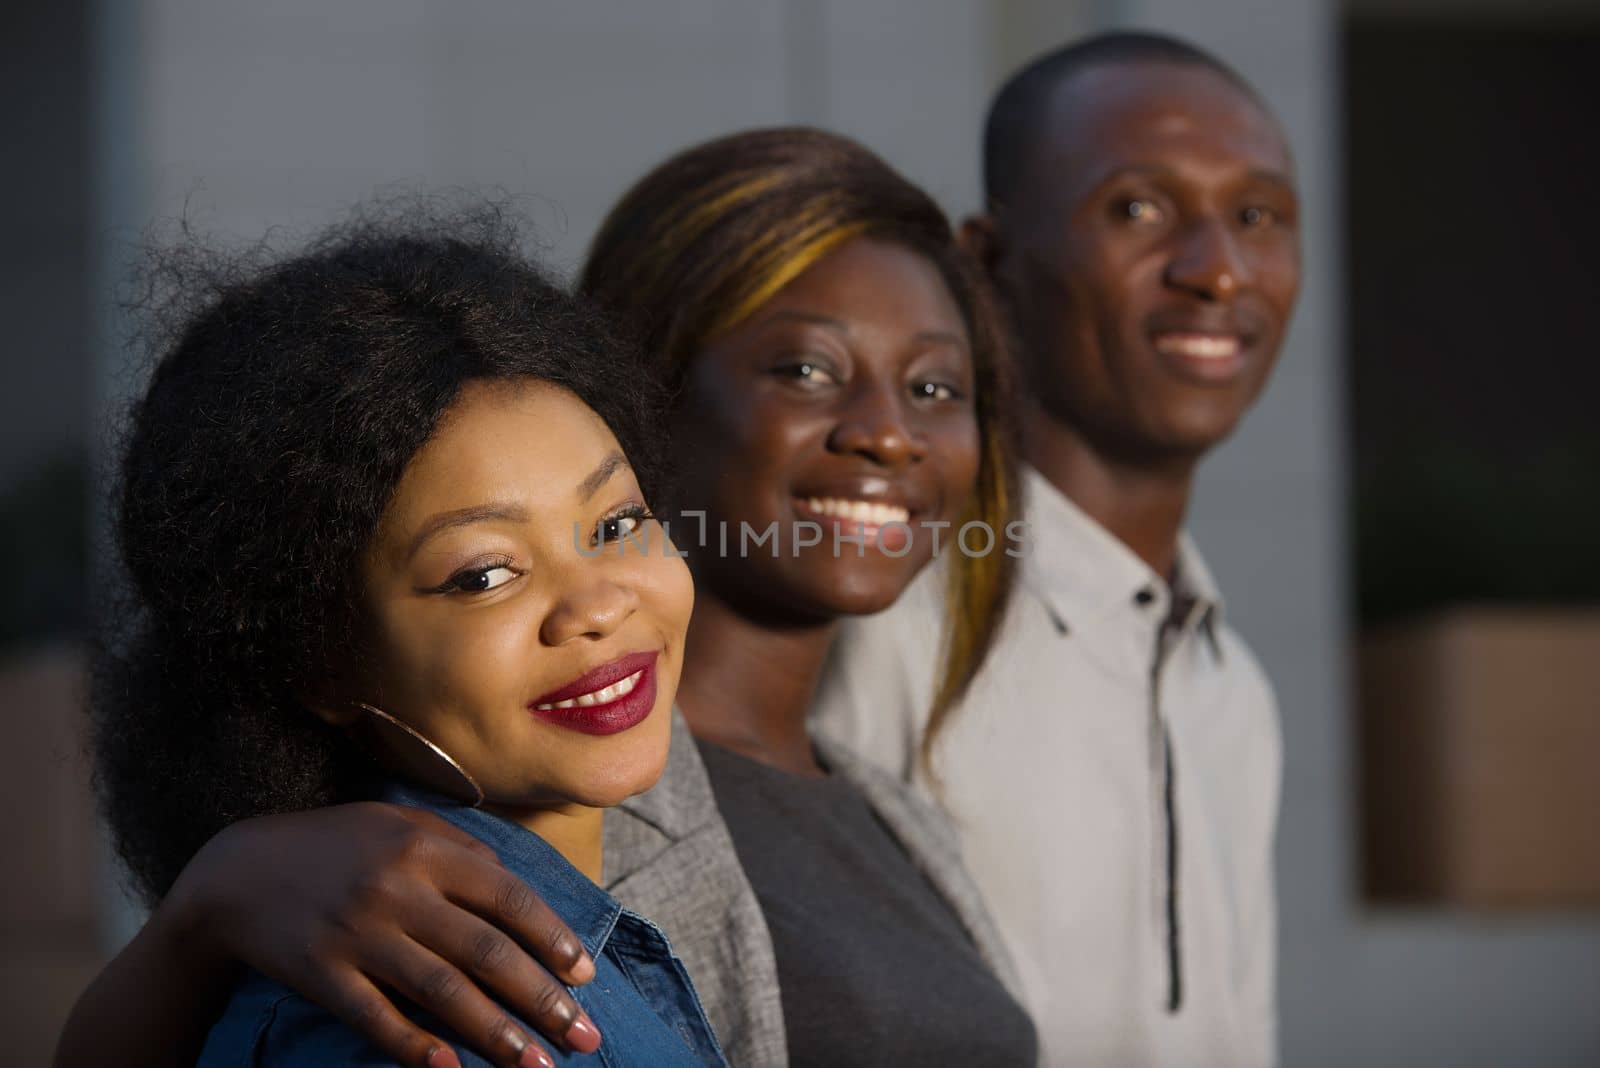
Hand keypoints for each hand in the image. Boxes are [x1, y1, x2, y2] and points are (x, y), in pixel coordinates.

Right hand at [167, 802, 603, 1067]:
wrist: (237, 872)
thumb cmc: (335, 846)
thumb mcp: (399, 823)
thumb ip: (461, 850)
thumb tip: (519, 891)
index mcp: (424, 847)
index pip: (507, 897)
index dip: (552, 938)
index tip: (585, 976)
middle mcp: (396, 888)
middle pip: (486, 950)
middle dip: (542, 998)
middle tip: (584, 1035)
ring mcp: (357, 933)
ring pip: (442, 989)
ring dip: (496, 1033)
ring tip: (537, 1064)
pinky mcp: (321, 973)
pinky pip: (376, 1017)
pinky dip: (415, 1046)